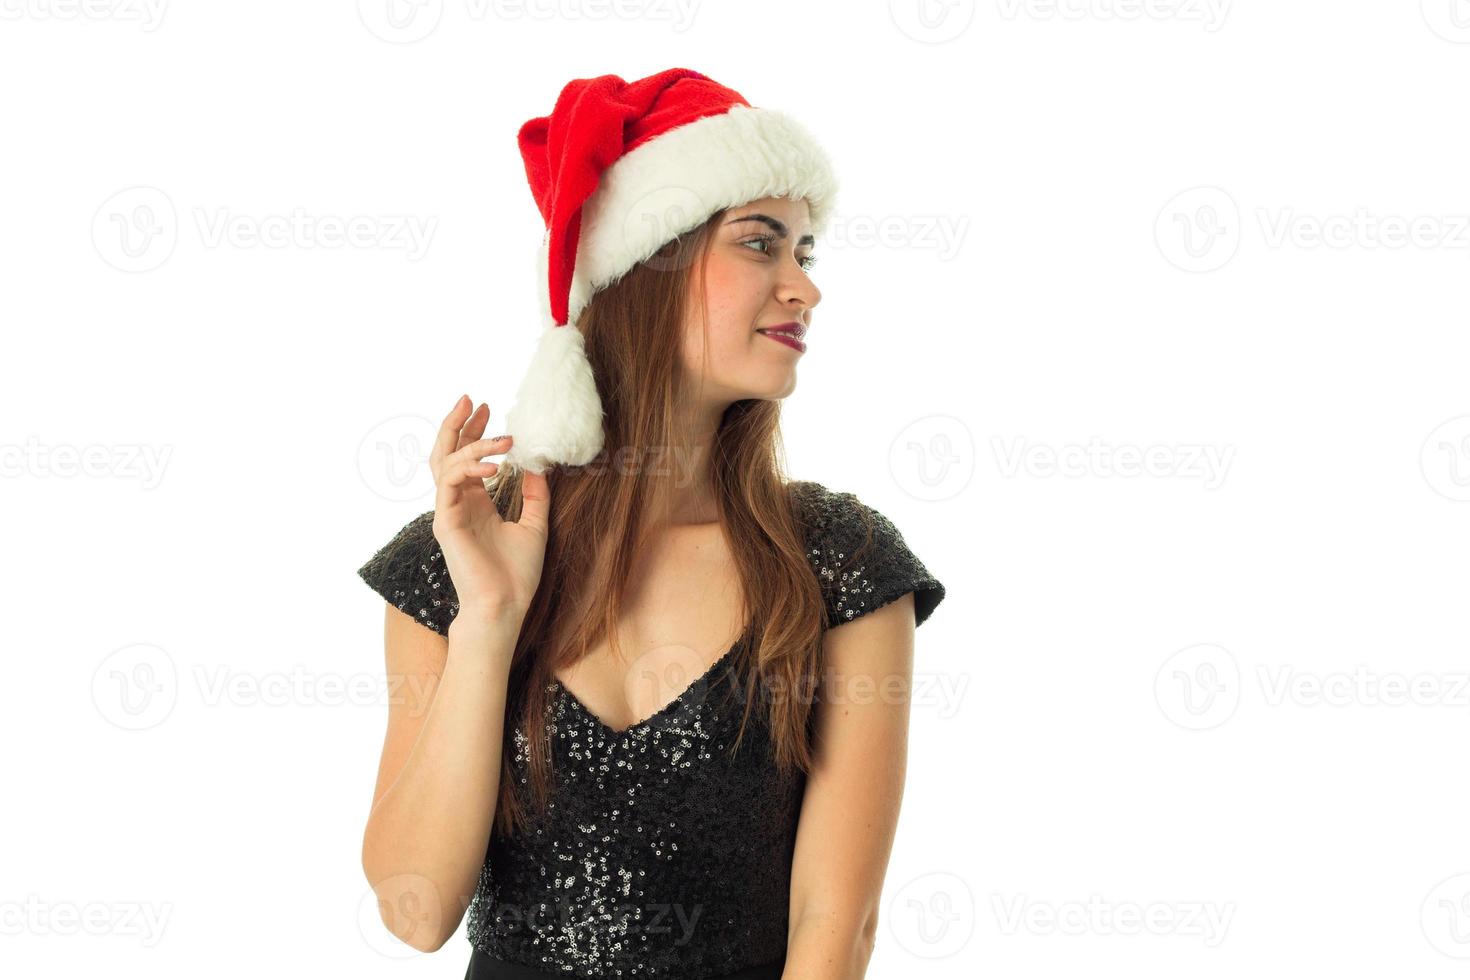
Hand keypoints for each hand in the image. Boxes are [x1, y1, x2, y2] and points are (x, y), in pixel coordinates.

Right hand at [428, 394, 550, 620]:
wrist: (505, 606)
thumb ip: (534, 495)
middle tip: (473, 400)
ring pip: (445, 463)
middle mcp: (458, 504)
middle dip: (458, 424)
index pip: (467, 458)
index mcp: (475, 504)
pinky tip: (494, 464)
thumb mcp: (535, 525)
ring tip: (501, 434)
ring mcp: (448, 512)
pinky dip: (469, 467)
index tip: (491, 409)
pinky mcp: (445, 522)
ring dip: (470, 442)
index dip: (476, 432)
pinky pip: (450, 483)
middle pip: (446, 453)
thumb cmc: (516, 574)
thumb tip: (538, 465)